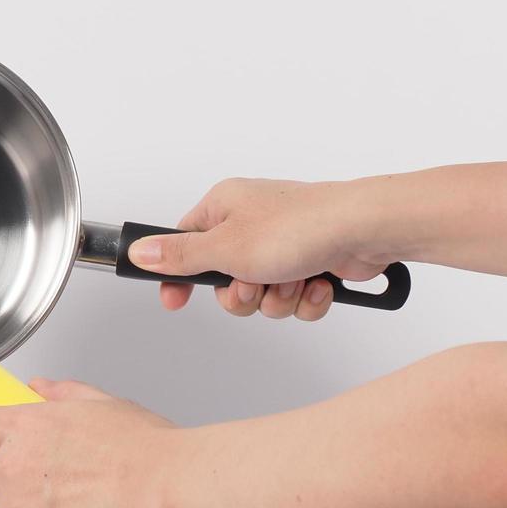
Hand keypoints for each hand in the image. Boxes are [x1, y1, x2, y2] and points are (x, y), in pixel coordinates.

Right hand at [125, 178, 394, 319]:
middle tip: (253, 284)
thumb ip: (179, 255)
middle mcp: (253, 223)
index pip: (185, 244)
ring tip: (293, 279)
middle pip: (224, 279)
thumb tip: (140, 252)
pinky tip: (317, 284)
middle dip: (242, 294)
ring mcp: (284, 243)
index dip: (179, 276)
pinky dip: (305, 299)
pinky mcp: (312, 261)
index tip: (174, 300)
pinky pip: (294, 297)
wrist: (366, 231)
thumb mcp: (225, 248)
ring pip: (261, 294)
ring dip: (277, 298)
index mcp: (225, 207)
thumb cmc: (300, 227)